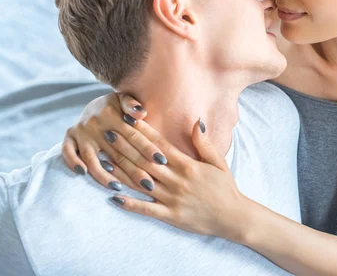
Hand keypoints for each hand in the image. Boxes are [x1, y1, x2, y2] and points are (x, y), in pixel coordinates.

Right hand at [61, 92, 170, 194]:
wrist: (94, 104)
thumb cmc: (117, 106)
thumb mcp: (125, 99)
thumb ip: (133, 105)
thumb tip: (141, 113)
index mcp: (112, 113)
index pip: (133, 135)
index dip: (148, 148)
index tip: (161, 161)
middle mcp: (94, 123)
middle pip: (117, 151)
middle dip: (134, 170)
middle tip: (148, 185)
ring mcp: (81, 132)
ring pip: (92, 158)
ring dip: (104, 175)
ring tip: (118, 187)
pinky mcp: (68, 137)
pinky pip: (68, 152)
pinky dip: (73, 162)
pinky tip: (83, 174)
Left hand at [109, 119, 249, 241]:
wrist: (234, 217)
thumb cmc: (225, 188)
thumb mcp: (218, 162)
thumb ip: (204, 143)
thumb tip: (197, 121)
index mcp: (188, 165)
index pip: (160, 144)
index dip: (143, 131)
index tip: (128, 119)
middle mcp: (177, 180)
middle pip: (145, 160)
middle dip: (125, 145)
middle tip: (108, 132)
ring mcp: (172, 199)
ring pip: (142, 182)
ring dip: (121, 170)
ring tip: (102, 159)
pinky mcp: (170, 216)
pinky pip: (146, 209)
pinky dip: (130, 203)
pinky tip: (113, 197)